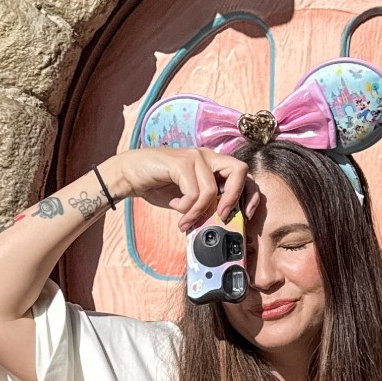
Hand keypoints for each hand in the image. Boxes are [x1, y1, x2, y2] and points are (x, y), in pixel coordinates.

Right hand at [104, 147, 249, 233]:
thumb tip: (221, 224)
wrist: (130, 175)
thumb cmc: (159, 186)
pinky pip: (194, 192)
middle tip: (221, 216)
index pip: (243, 174)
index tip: (247, 215)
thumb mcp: (188, 200)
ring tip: (185, 221)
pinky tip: (174, 206)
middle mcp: (208, 156)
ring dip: (198, 212)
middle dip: (233, 198)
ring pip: (212, 189)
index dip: (251, 194)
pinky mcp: (181, 162)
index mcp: (213, 164)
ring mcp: (195, 156)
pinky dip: (186, 207)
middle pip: (239, 170)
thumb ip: (205, 205)